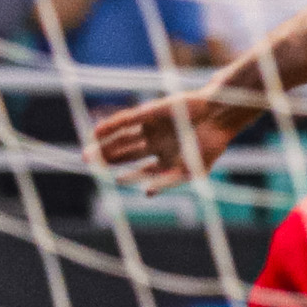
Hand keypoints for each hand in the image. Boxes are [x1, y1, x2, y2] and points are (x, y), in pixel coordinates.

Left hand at [89, 92, 251, 193]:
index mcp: (168, 157)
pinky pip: (125, 120)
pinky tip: (96, 132)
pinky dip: (110, 125)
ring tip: (88, 154)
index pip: (142, 168)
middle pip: (127, 152)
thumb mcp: (189, 171)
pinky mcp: (149, 113)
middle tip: (90, 164)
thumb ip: (167, 182)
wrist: (217, 118)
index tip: (115, 180)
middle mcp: (157, 142)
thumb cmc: (209, 146)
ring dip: (105, 145)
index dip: (128, 175)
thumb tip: (146, 193)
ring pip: (123, 137)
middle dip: (109, 159)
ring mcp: (151, 128)